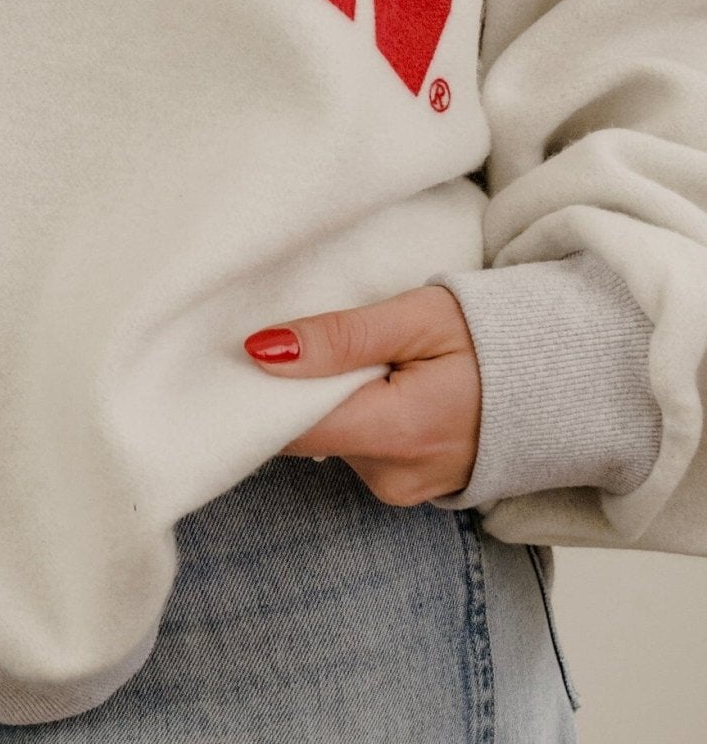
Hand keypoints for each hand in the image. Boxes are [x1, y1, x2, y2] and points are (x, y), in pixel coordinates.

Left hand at [242, 284, 481, 505]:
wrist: (566, 381)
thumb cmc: (494, 339)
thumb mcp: (418, 318)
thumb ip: (342, 337)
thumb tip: (263, 350)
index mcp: (395, 434)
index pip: (291, 427)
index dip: (260, 391)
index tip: (240, 351)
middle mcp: (391, 477)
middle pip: (308, 432)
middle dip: (300, 386)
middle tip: (313, 334)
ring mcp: (401, 489)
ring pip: (330, 439)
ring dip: (331, 399)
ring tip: (359, 354)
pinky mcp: (407, 487)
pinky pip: (357, 448)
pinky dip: (356, 415)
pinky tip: (377, 382)